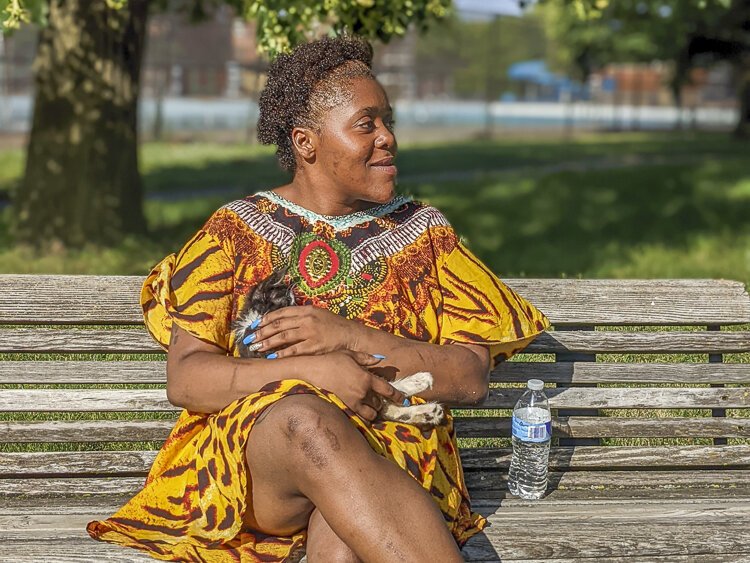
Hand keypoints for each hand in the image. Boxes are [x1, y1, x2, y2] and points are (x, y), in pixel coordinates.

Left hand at [245, 305, 365, 358]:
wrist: (351, 335)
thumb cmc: (334, 326)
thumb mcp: (318, 314)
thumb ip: (301, 316)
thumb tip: (282, 322)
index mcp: (306, 310)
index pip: (281, 312)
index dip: (266, 318)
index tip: (256, 324)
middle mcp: (307, 319)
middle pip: (279, 325)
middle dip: (262, 331)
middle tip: (249, 338)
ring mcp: (311, 332)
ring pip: (283, 337)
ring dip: (268, 342)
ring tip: (256, 347)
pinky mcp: (314, 346)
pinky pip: (294, 350)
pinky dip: (282, 354)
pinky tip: (272, 357)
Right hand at [308, 350, 405, 421]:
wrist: (314, 371)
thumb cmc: (332, 360)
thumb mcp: (351, 355)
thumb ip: (367, 358)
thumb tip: (380, 359)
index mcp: (366, 378)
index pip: (387, 390)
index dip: (397, 396)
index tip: (403, 400)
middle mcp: (363, 392)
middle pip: (379, 403)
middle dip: (381, 402)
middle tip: (378, 399)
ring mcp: (354, 402)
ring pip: (371, 413)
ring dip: (373, 411)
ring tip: (370, 407)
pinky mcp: (345, 407)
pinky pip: (360, 416)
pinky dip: (364, 415)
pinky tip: (361, 411)